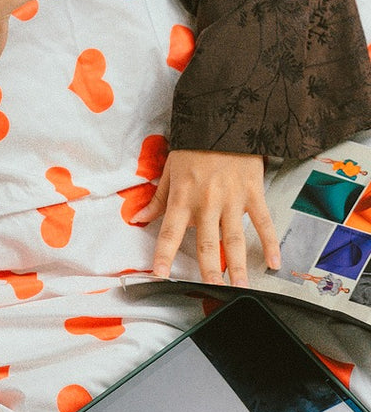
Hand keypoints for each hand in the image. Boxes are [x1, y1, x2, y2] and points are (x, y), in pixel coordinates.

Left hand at [131, 149, 280, 286]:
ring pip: (234, 239)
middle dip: (208, 270)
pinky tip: (274, 262)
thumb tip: (138, 218)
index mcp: (183, 198)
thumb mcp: (170, 170)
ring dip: (238, 265)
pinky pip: (263, 222)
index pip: (169, 232)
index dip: (163, 255)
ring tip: (241, 286)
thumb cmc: (195, 146)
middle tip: (212, 291)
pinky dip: (271, 243)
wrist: (225, 120)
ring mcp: (232, 200)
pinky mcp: (253, 193)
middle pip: (206, 243)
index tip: (159, 275)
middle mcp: (207, 203)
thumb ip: (157, 199)